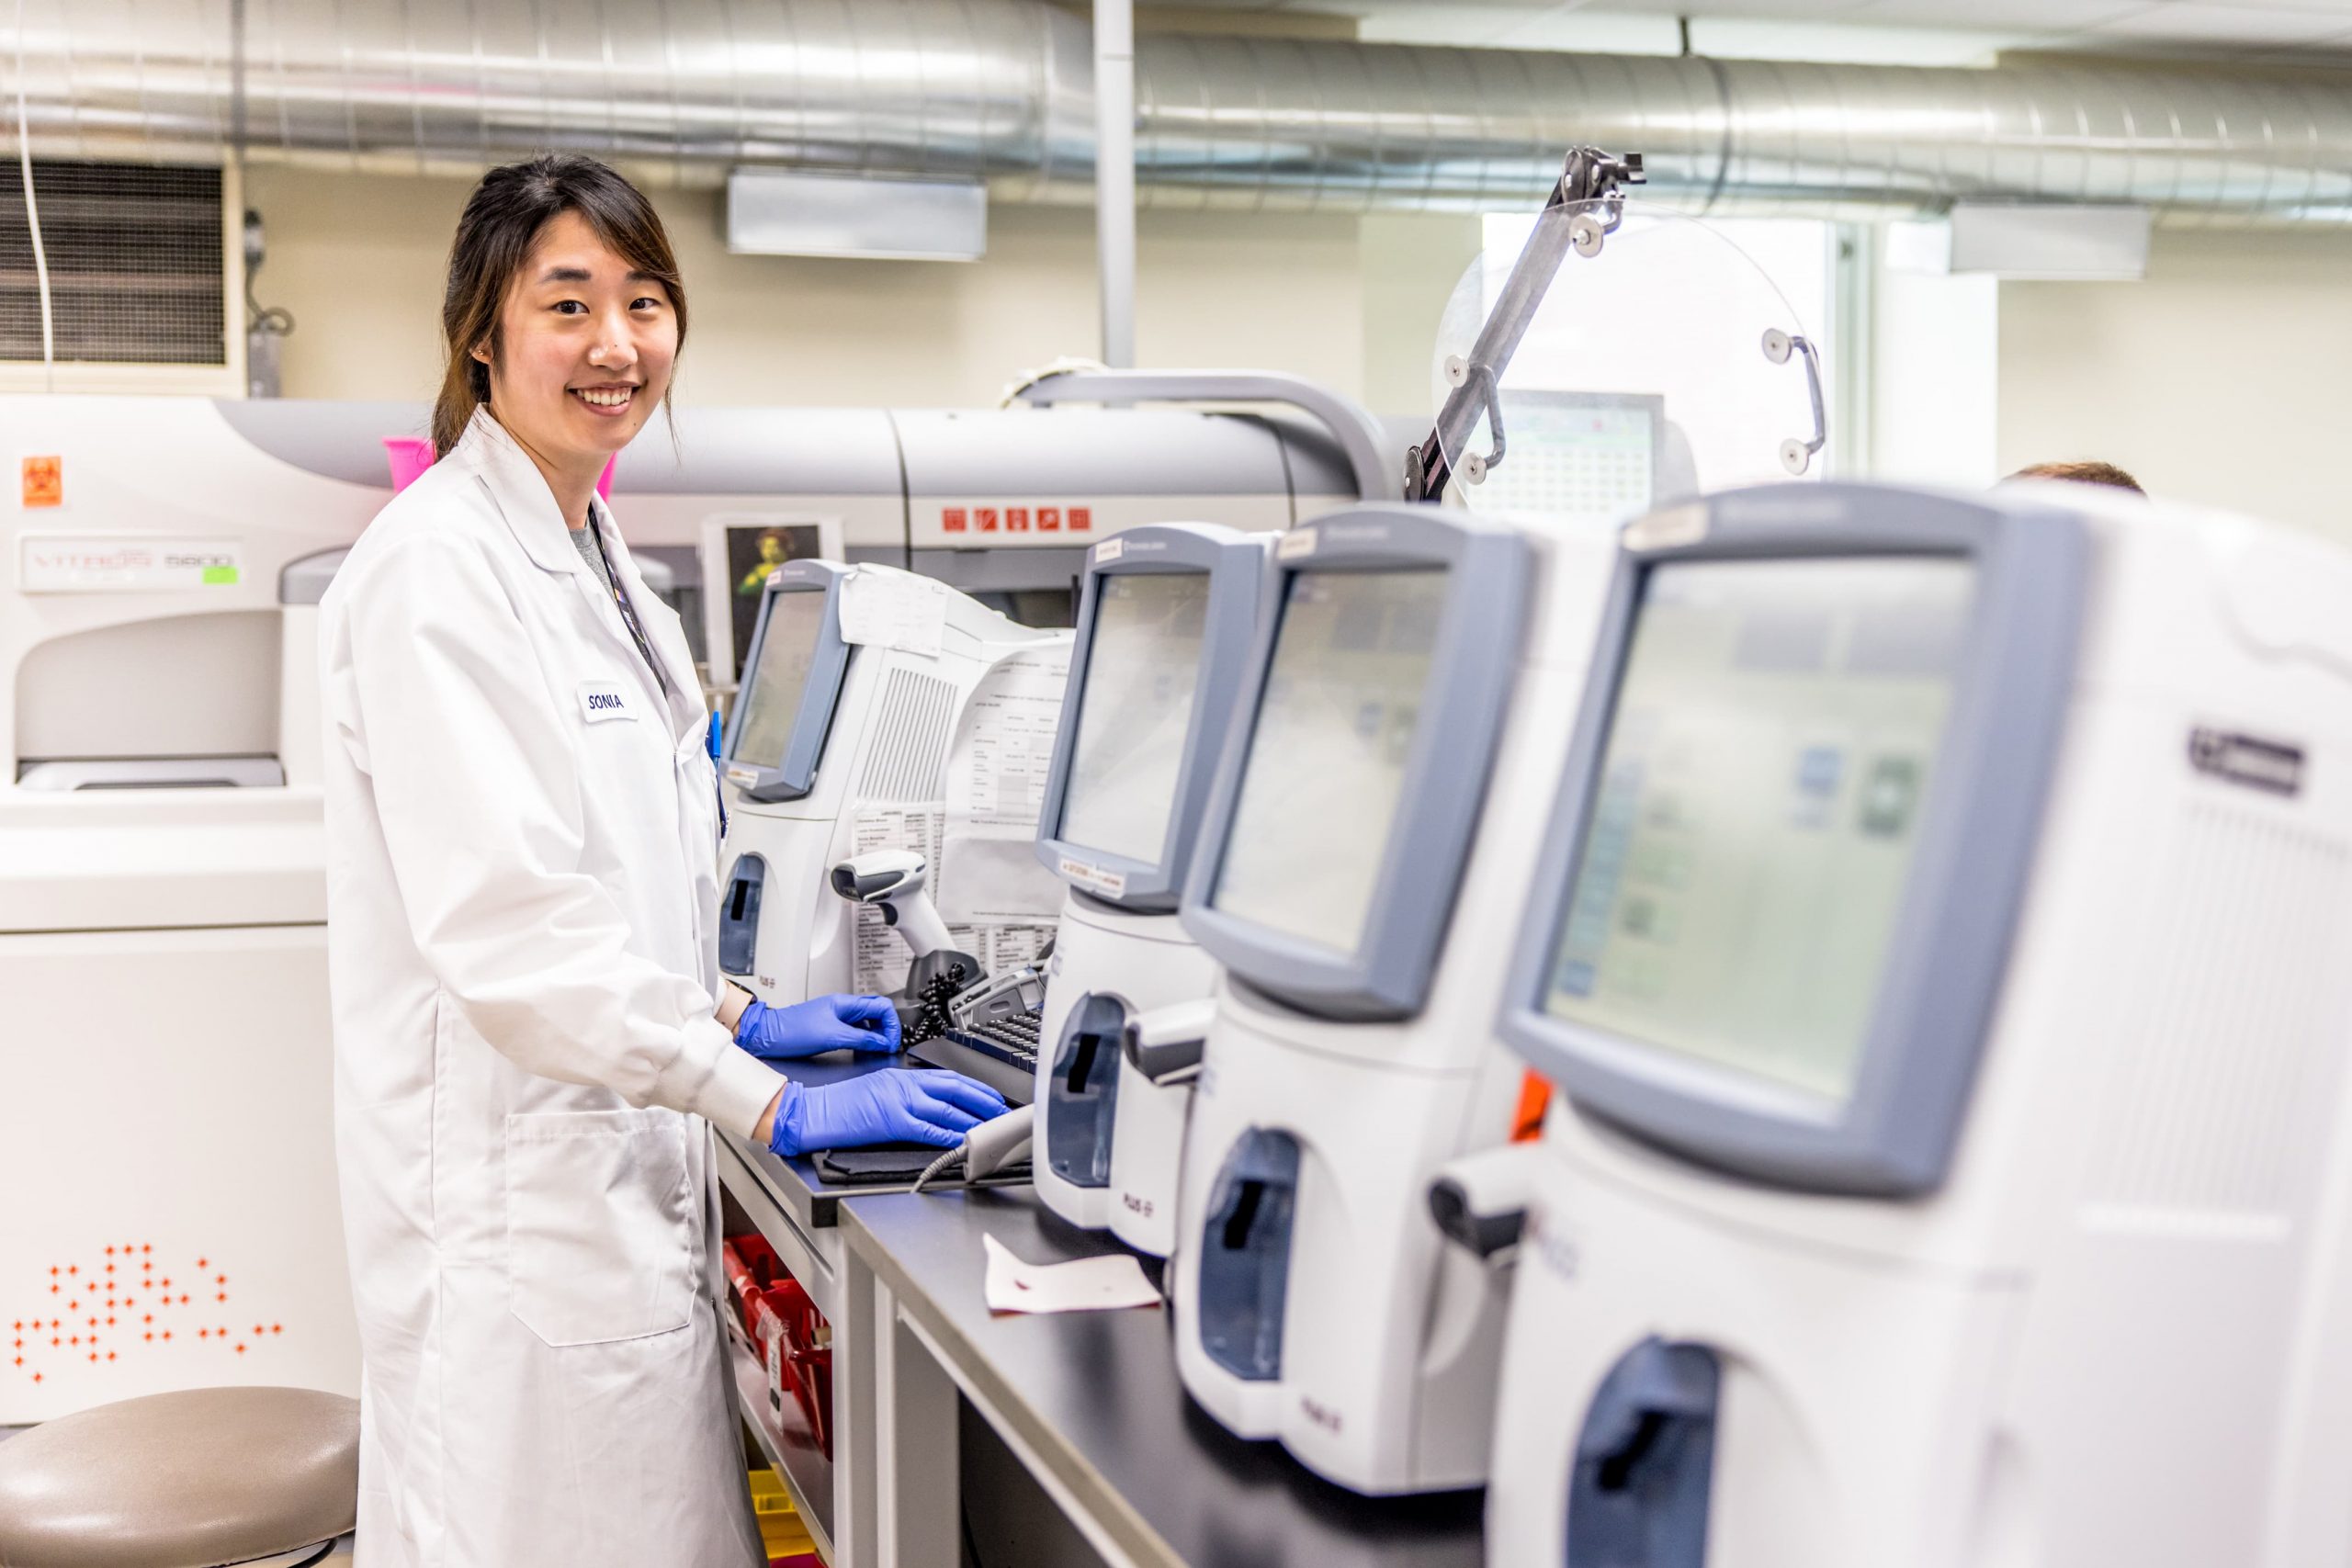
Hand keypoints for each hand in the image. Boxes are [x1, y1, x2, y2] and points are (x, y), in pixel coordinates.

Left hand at [734, 994, 900, 1060]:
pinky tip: (864, 1048)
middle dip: (888, 1028)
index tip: (892, 1042)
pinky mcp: (831, 1027)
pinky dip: (865, 1038)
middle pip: (877, 1011)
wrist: (768, 1036)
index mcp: (845, 1003)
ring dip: (877, 1034)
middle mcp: (843, 1007)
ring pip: (867, 1021)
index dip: (892, 1025)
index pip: (882, 1007)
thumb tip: (883, 1043)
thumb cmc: (793, 1031)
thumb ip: (861, 1039)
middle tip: (889, 1045)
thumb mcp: (832, 1036)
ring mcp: (837, 1017)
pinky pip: (856, 1029)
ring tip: (879, 1048)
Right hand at [768, 1070, 1009, 1155]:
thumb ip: (905, 1094)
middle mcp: (905, 1084)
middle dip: (983, 1101)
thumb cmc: (841, 1104)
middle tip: (1001, 1112)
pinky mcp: (892, 1121)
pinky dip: (948, 1135)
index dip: (975, 1087)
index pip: (948, 1078)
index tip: (990, 1096)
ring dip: (973, 1120)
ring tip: (990, 1129)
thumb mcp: (878, 1088)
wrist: (815, 1111)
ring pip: (947, 1109)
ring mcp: (899, 1102)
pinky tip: (962, 1141)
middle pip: (955, 1089)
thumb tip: (931, 1108)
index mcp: (902, 1075)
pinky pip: (928, 1129)